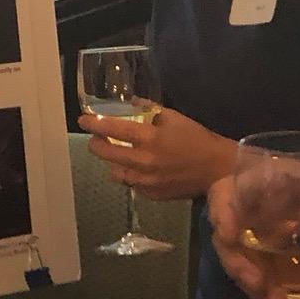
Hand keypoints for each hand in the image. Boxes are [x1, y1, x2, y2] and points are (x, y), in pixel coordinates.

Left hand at [77, 104, 226, 202]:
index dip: (94, 124)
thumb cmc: (196, 138)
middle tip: (95, 137)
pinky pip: (131, 184)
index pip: (113, 129)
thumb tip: (129, 104)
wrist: (217, 169)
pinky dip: (128, 174)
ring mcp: (147, 181)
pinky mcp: (152, 194)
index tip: (82, 120)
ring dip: (112, 161)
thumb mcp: (173, 117)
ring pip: (116, 172)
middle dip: (96, 144)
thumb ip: (148, 110)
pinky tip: (133, 167)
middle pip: (107, 154)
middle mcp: (144, 161)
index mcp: (150, 138)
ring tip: (115, 152)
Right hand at [209, 152, 299, 298]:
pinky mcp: (276, 274)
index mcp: (262, 185)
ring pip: (244, 271)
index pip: (226, 194)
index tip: (230, 233)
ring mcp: (261, 249)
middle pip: (229, 242)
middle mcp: (252, 217)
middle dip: (240, 265)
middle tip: (259, 284)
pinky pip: (264, 292)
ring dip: (255, 292)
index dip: (223, 213)